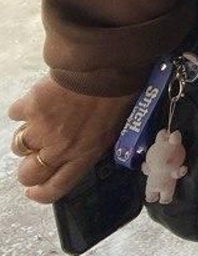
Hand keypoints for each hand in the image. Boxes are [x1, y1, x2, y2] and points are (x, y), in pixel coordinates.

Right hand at [8, 78, 134, 203]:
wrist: (106, 68)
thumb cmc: (118, 95)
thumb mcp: (113, 128)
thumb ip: (92, 143)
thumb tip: (82, 147)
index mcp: (84, 155)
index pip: (56, 188)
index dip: (40, 193)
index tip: (33, 191)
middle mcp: (59, 149)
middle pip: (29, 173)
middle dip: (28, 168)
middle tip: (35, 156)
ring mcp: (41, 130)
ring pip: (19, 146)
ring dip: (27, 137)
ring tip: (40, 123)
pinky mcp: (30, 108)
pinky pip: (16, 114)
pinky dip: (23, 109)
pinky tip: (37, 100)